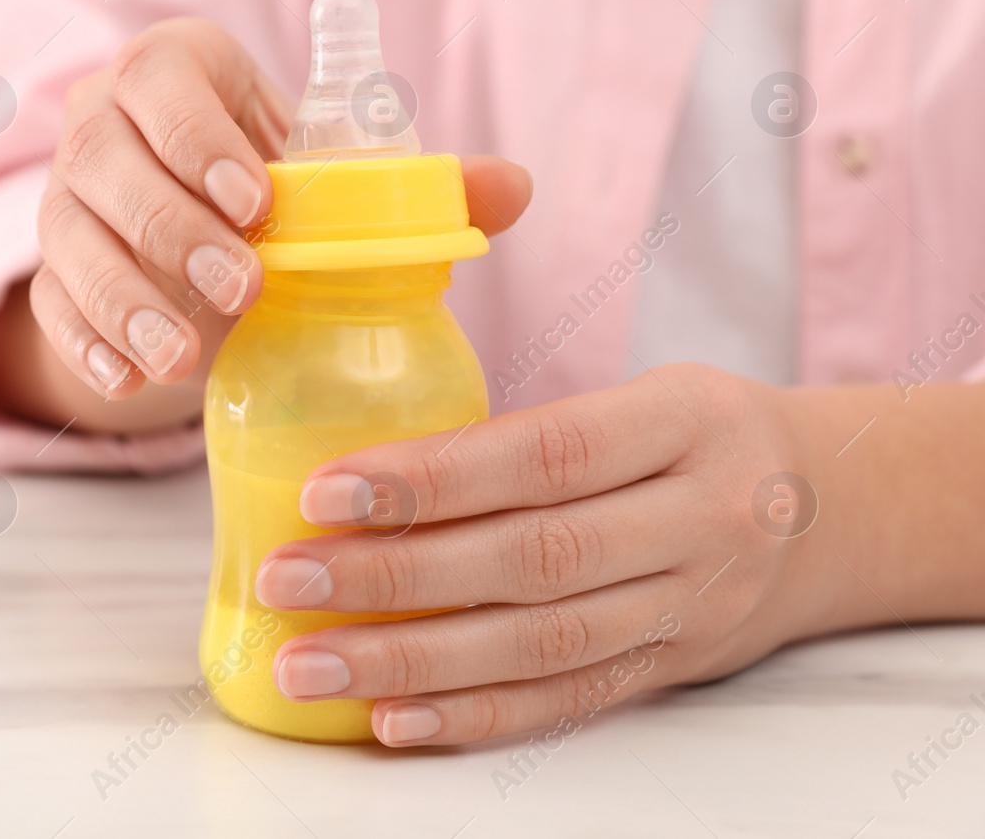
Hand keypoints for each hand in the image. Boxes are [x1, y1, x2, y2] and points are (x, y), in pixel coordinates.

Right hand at [25, 17, 531, 413]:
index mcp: (173, 72)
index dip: (198, 133)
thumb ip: (416, 185)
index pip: (161, 78)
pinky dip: (85, 343)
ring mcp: (66, 201)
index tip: (256, 198)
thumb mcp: (333, 182)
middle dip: (170, 225)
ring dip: (124, 297)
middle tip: (244, 286)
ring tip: (183, 355)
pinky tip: (129, 377)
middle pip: (103, 158)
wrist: (199, 243)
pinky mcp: (52, 272)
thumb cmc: (275, 197)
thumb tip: (513, 187)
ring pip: (69, 235)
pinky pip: (51, 302)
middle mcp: (102, 124)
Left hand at [255, 363, 840, 746]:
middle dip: (394, 577)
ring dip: (410, 662)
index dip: (431, 477)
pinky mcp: (671, 670)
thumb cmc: (697, 435)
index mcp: (685, 423)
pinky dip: (475, 717)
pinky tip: (391, 719)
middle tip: (285, 580)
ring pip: (539, 646)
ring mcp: (690, 608)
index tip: (325, 491)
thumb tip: (365, 461)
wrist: (829, 511)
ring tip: (307, 665)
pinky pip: (568, 704)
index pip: (545, 455)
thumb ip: (532, 430)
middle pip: (532, 559)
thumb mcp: (645, 395)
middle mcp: (699, 520)